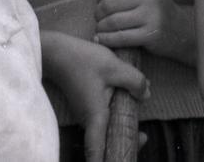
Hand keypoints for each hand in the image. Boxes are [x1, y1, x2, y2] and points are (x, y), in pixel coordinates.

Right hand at [41, 32, 148, 161]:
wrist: (57, 51)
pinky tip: (125, 101)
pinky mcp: (84, 106)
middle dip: (123, 143)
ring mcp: (84, 115)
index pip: (96, 152)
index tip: (120, 160)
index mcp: (95, 117)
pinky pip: (101, 119)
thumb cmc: (83, 60)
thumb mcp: (114, 66)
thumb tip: (146, 94)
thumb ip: (134, 81)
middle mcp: (87, 121)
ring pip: (104, 130)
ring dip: (120, 127)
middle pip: (104, 144)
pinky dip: (114, 116)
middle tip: (142, 137)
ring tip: (137, 120)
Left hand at [94, 0, 194, 62]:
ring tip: (98, 28)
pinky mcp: (151, 34)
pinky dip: (106, 39)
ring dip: (100, 27)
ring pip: (113, 21)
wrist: (179, 29)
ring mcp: (152, 15)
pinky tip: (100, 39)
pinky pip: (121, 37)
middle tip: (97, 17)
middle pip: (110, 3)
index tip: (99, 0)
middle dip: (98, 12)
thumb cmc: (154, 3)